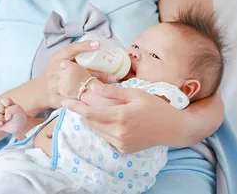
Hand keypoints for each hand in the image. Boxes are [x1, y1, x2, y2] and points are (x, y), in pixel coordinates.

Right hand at [0, 97, 27, 134]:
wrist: (21, 127)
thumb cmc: (20, 117)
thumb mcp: (18, 110)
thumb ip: (11, 109)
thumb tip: (5, 115)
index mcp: (7, 102)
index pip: (3, 100)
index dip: (7, 105)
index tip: (13, 108)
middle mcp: (1, 108)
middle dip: (3, 111)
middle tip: (9, 115)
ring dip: (1, 118)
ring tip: (7, 120)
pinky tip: (2, 124)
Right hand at [41, 40, 116, 108]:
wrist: (40, 91)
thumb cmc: (55, 73)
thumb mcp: (59, 60)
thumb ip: (74, 55)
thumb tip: (98, 46)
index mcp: (57, 59)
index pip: (70, 50)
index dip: (83, 46)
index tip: (98, 44)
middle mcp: (56, 71)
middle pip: (79, 71)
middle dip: (98, 74)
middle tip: (113, 76)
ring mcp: (56, 86)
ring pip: (79, 87)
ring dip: (95, 88)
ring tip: (110, 89)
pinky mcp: (59, 99)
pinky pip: (76, 101)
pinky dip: (88, 101)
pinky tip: (100, 101)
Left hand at [62, 82, 184, 153]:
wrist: (172, 128)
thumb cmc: (156, 107)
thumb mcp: (136, 94)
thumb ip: (114, 92)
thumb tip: (94, 87)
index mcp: (121, 117)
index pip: (90, 113)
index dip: (75, 107)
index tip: (64, 101)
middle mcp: (118, 133)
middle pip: (92, 122)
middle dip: (84, 111)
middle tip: (82, 98)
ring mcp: (121, 143)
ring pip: (98, 130)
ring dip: (93, 119)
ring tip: (96, 106)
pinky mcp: (124, 149)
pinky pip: (106, 137)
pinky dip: (103, 127)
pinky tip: (110, 118)